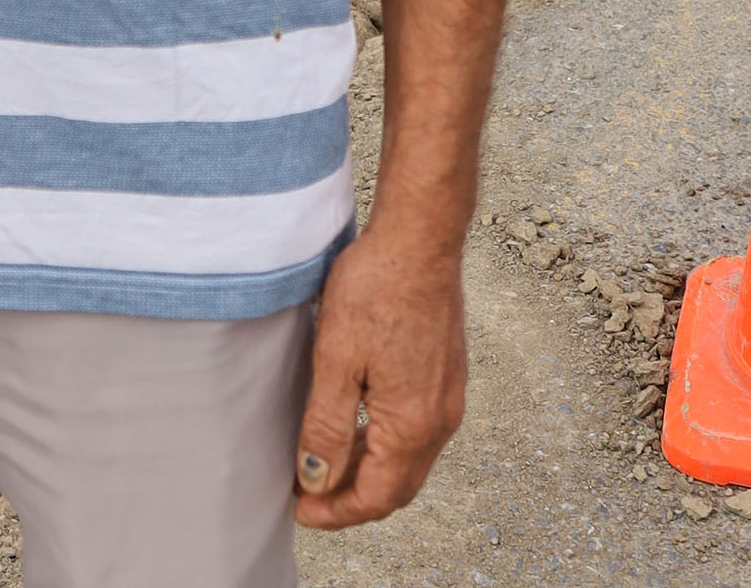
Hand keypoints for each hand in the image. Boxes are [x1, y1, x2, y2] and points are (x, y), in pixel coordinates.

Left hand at [292, 224, 466, 529]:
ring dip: (371, 473)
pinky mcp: (448, 376)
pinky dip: (387, 445)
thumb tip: (317, 481)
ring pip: (410, 461)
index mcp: (414, 424)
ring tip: (327, 464)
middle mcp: (441, 420)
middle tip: (310, 497)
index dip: (336, 512)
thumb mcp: (336, 358)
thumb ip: (327, 426)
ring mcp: (449, 397)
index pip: (376, 496)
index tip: (301, 511)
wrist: (419, 238)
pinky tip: (360, 427)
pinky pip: (419, 433)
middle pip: (397, 487)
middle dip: (353, 500)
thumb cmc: (377, 287)